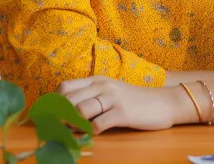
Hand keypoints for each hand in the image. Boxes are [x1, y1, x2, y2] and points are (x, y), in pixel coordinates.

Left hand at [57, 75, 183, 133]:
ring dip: (72, 125)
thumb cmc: (134, 100)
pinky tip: (92, 134)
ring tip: (71, 133)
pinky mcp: (122, 112)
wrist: (164, 102)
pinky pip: (98, 124)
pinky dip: (90, 132)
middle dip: (59, 116)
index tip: (50, 116)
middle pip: (69, 100)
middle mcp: (103, 86)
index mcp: (97, 80)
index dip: (54, 102)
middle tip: (55, 129)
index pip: (66, 87)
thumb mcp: (111, 92)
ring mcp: (113, 98)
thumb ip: (91, 97)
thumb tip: (65, 112)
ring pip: (81, 111)